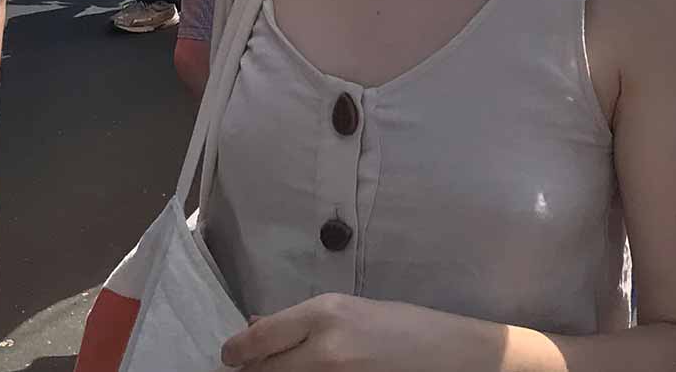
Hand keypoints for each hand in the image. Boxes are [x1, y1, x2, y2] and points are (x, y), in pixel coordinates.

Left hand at [223, 294, 466, 368]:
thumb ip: (302, 321)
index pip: (260, 339)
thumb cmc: (401, 325)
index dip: (235, 351)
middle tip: (243, 371)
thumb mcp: (349, 310)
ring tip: (270, 371)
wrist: (448, 354)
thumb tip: (255, 327)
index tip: (227, 356)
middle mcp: (323, 350)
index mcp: (323, 314)